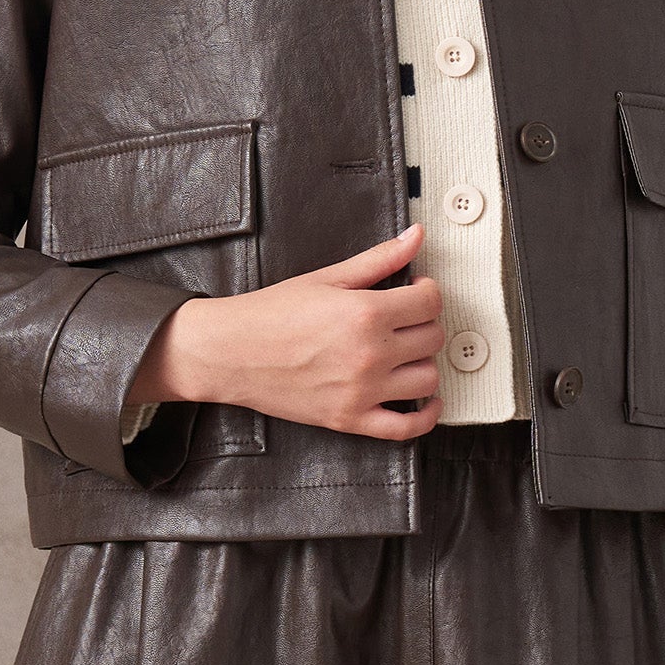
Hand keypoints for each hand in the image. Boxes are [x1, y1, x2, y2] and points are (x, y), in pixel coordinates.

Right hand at [129, 226, 442, 437]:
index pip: (431, 302)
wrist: (231, 353)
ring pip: (428, 378)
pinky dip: (425, 415)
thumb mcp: (327, 277)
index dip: (427, 292)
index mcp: (366, 313)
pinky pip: (407, 427)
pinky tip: (425, 398)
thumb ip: (378, 259)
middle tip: (405, 319)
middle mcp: (370, 354)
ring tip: (405, 352)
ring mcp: (363, 391)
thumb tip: (415, 237)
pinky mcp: (351, 419)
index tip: (415, 291)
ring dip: (423, 363)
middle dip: (424, 324)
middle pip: (432, 338)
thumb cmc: (271, 315)